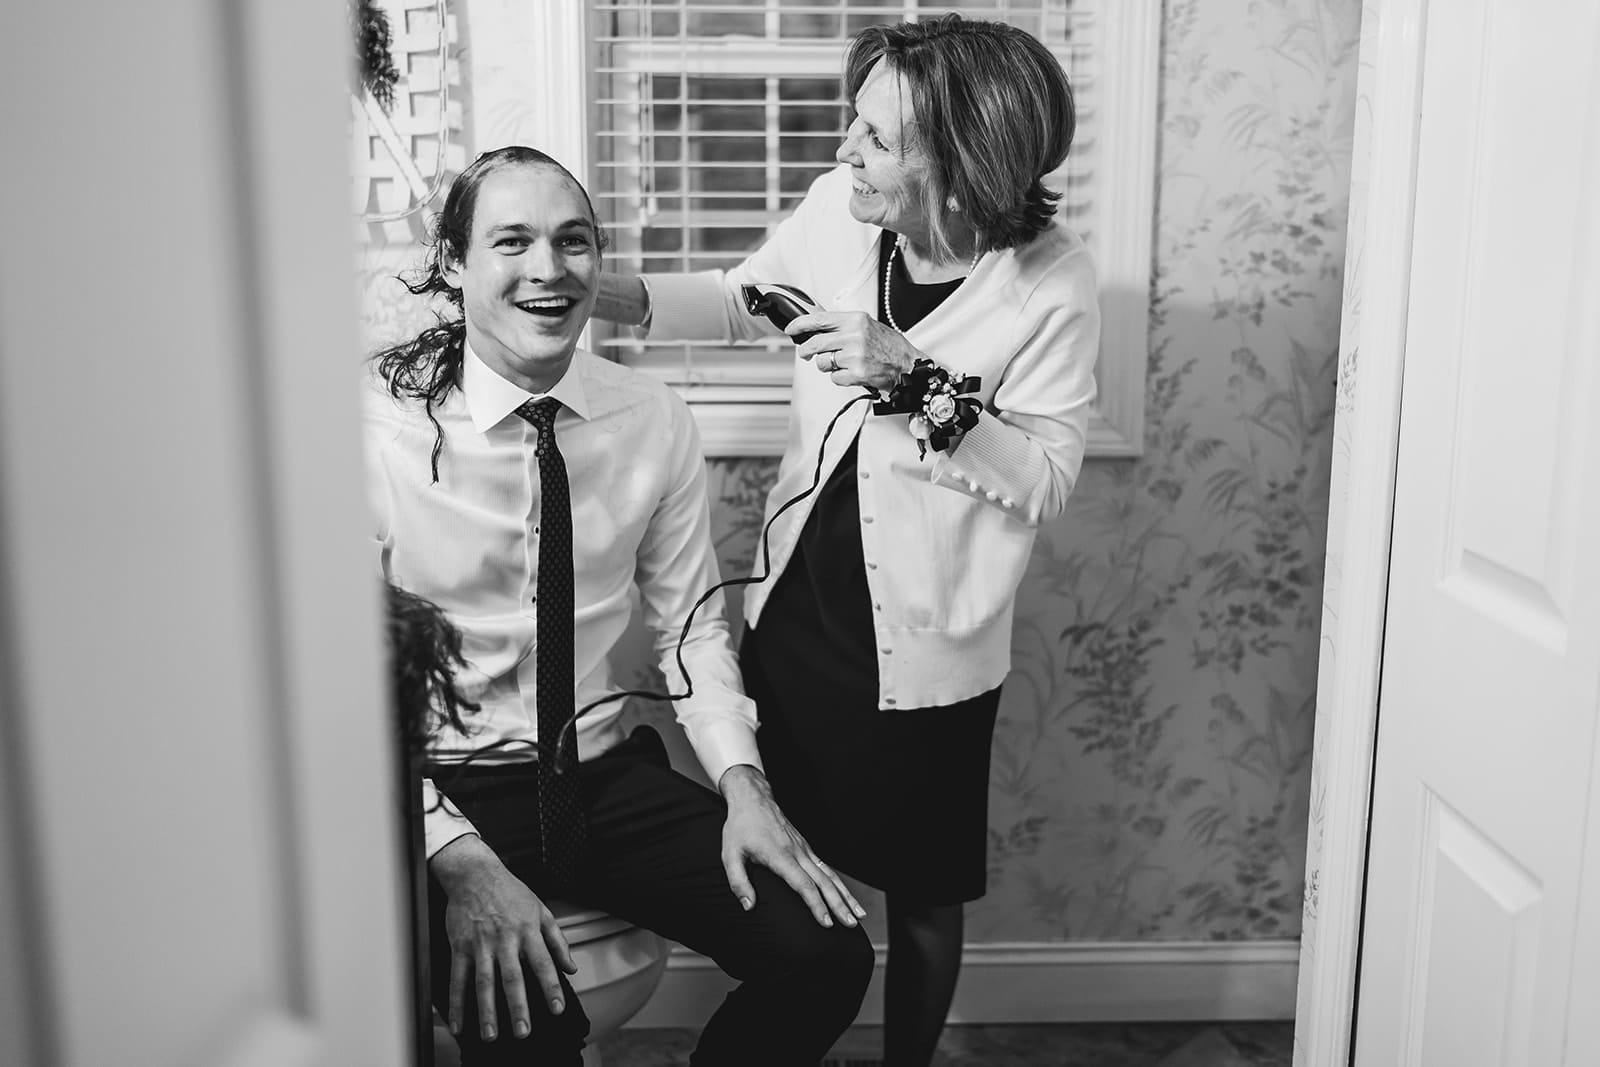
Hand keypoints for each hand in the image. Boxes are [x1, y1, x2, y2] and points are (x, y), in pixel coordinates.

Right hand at [430, 835, 577, 1042]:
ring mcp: (480, 944)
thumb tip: (570, 966)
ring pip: (484, 982)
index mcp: (527, 931)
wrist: (475, 874)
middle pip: (512, 977)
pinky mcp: (460, 946)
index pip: (543, 963)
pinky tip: (458, 1022)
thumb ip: (557, 940)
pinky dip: (456, 1002)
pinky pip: (457, 978)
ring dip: (487, 1010)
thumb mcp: (541, 910)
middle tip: (523, 1030)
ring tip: (491, 1034)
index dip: (551, 987)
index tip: (557, 1008)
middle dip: (518, 1006)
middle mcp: (504, 939)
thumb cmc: (509, 891)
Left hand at [717, 764, 866, 927]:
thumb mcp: (730, 854)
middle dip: (839, 905)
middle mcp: (797, 852)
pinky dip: (839, 884)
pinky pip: (826, 868)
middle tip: (852, 924)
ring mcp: (804, 849)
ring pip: (830, 875)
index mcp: (780, 856)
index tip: (826, 922)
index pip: (803, 884)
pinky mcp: (806, 847)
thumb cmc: (740, 827)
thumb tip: (748, 906)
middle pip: (823, 882)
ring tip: (859, 915)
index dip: (816, 905)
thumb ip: (738, 882)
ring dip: (846, 896)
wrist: (754, 799)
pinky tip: (847, 896)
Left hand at [788, 310, 916, 391]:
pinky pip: (835, 378)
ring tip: (843, 364)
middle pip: (815, 343)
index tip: (791, 329)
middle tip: (807, 354)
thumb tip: (818, 329)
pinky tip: (853, 374)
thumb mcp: (868, 326)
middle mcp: (854, 336)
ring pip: (823, 363)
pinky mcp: (856, 373)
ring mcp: (854, 355)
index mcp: (856, 320)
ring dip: (828, 366)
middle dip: (806, 351)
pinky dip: (841, 378)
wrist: (909, 366)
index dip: (800, 325)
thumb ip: (844, 326)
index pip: (820, 319)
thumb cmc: (890, 347)